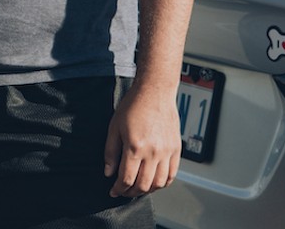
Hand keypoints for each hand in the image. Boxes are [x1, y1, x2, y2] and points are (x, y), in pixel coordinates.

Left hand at [103, 82, 181, 197]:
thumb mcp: (114, 127)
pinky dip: (163, 183)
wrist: (154, 92)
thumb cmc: (134, 106)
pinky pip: (172, 174)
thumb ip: (110, 152)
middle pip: (143, 185)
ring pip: (158, 183)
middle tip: (124, 191)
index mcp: (135, 147)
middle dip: (130, 192)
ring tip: (138, 187)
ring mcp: (166, 152)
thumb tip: (109, 172)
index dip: (118, 189)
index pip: (126, 179)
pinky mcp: (176, 149)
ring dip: (147, 190)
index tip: (113, 190)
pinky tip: (154, 182)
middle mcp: (153, 152)